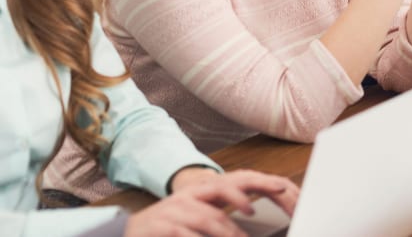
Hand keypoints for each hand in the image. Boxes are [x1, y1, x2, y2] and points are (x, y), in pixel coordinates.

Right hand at [126, 169, 298, 236]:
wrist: (126, 233)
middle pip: (225, 188)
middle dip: (249, 196)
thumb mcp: (197, 219)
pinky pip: (186, 232)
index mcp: (203, 191)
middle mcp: (191, 195)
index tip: (284, 189)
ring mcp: (176, 209)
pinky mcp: (164, 226)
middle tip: (267, 205)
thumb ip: (221, 220)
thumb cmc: (167, 229)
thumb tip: (246, 227)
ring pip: (209, 216)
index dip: (261, 183)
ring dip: (229, 231)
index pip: (237, 181)